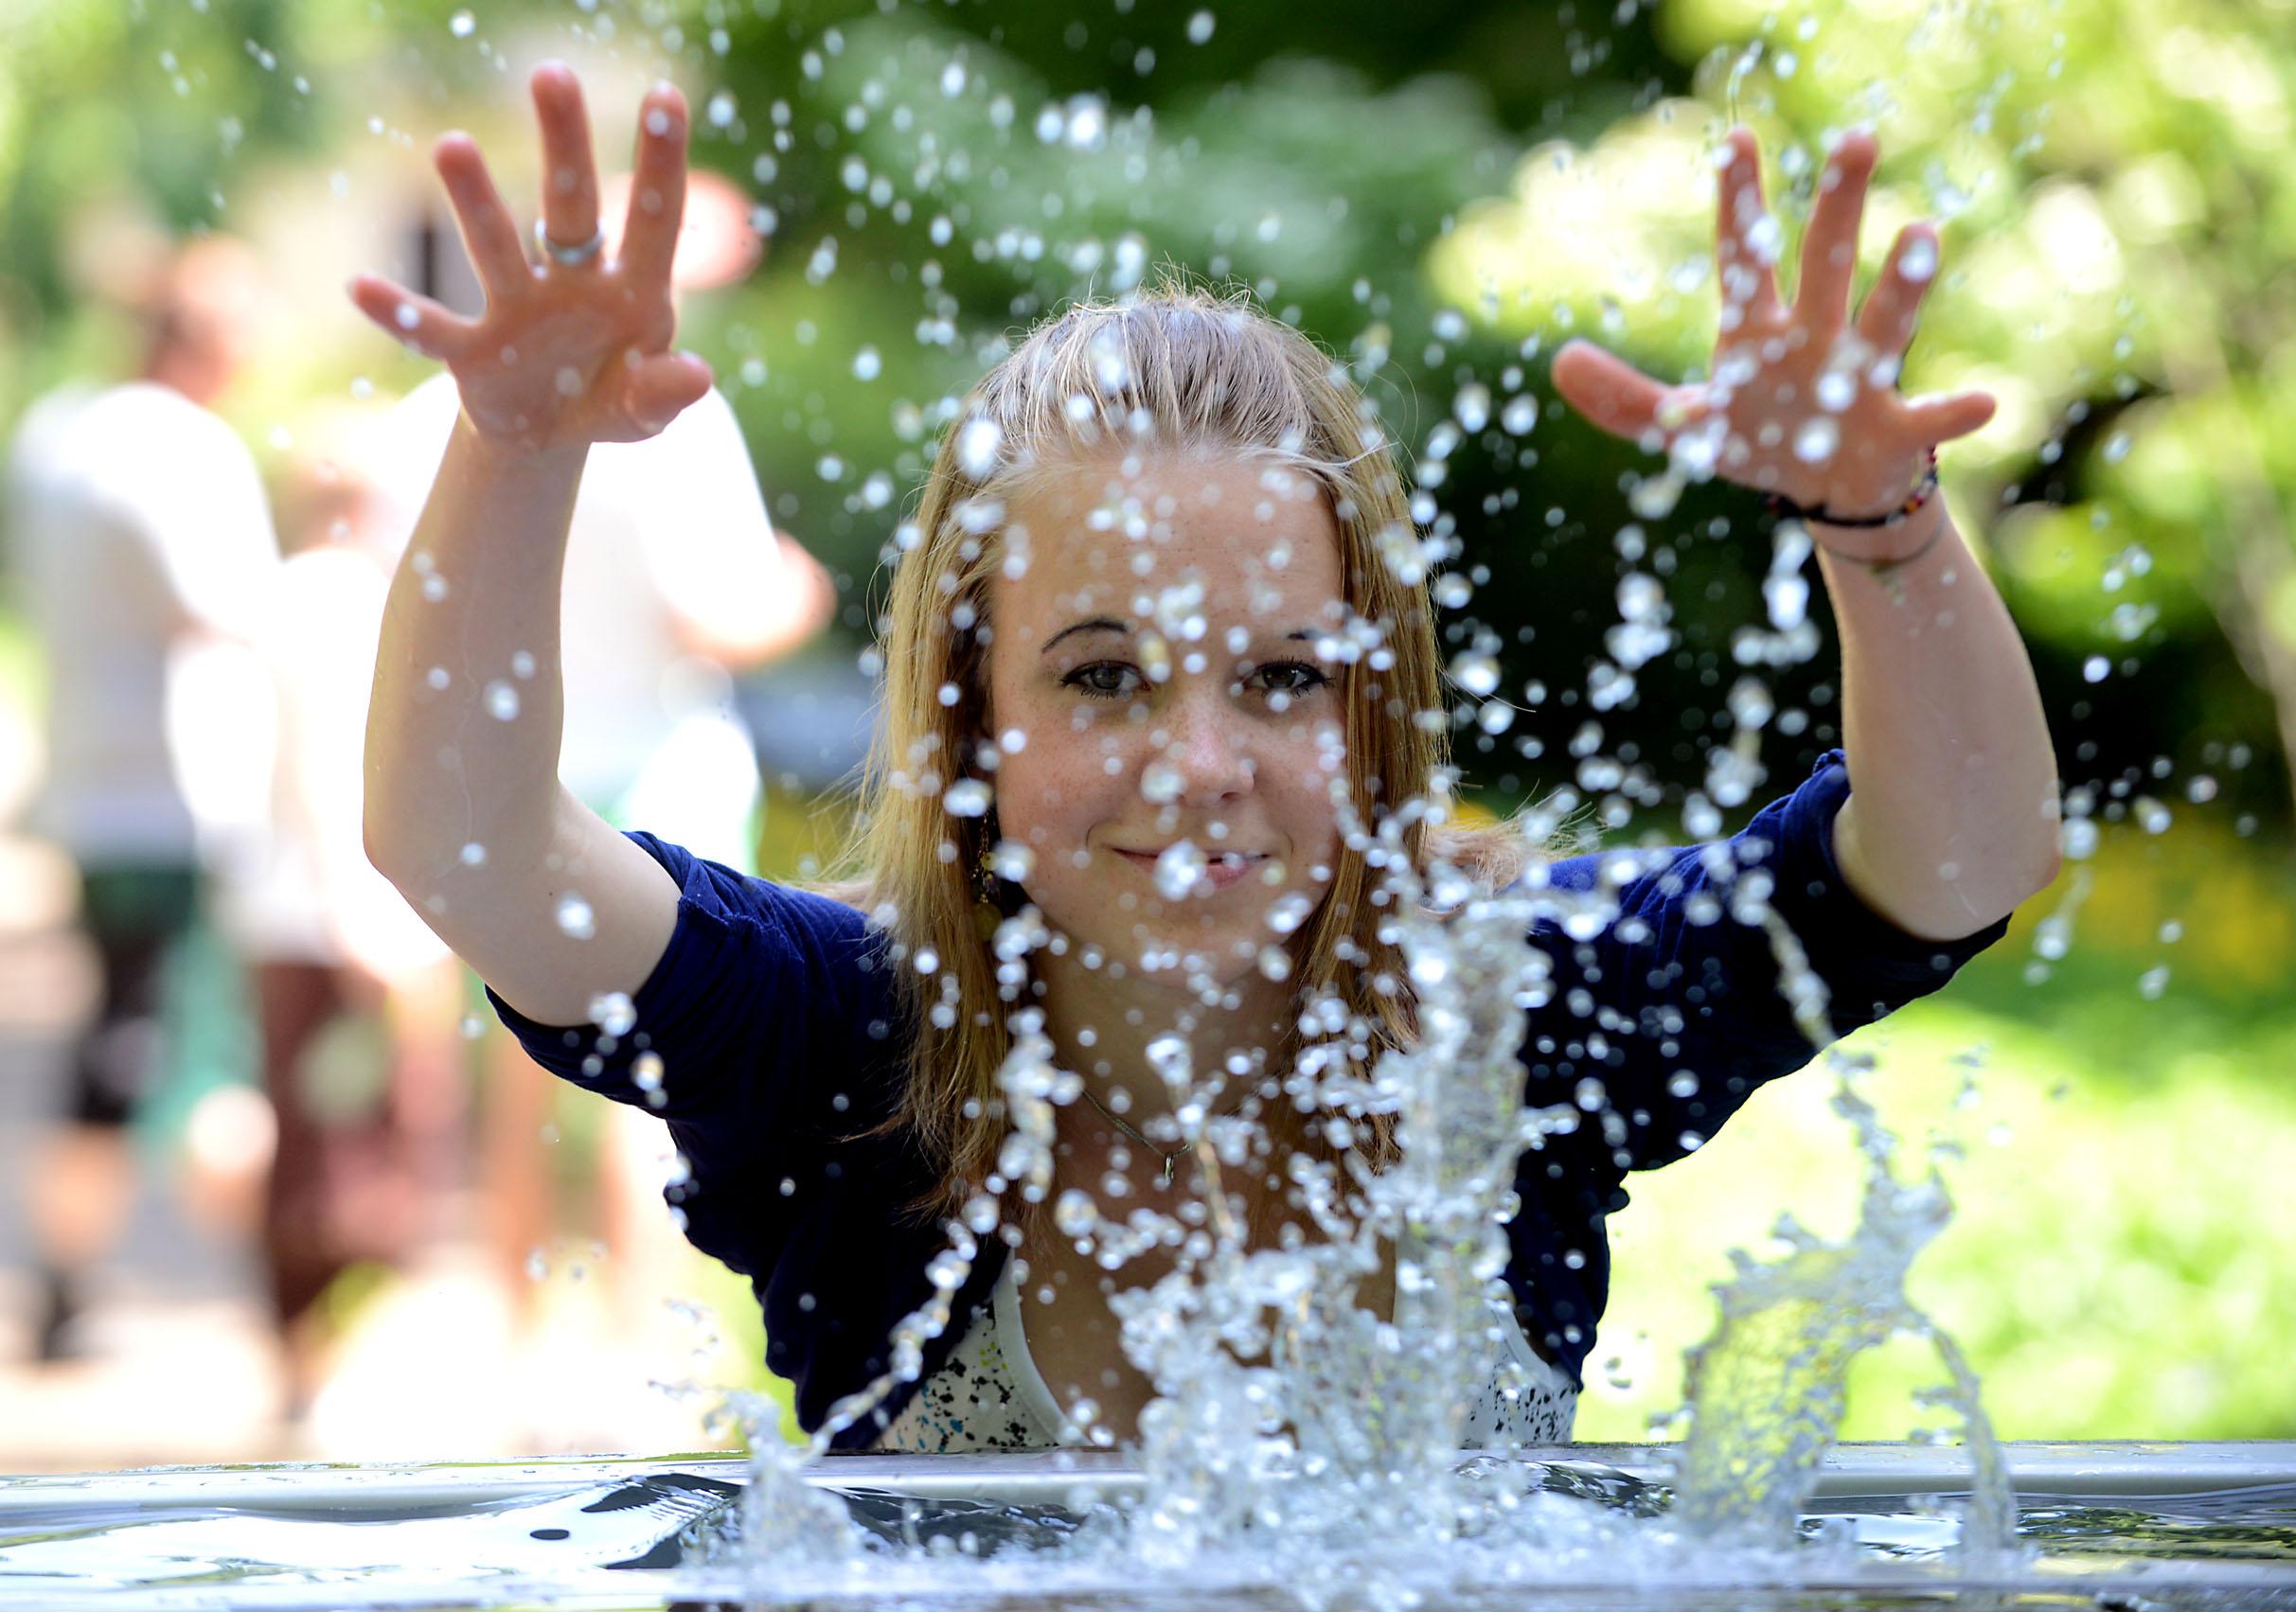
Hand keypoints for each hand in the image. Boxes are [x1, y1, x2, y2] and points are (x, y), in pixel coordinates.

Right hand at [348, 63, 712, 454]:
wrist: (549, 435)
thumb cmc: (610, 401)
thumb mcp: (645, 411)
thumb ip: (665, 393)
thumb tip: (698, 376)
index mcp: (631, 291)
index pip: (653, 220)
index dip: (661, 163)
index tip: (667, 96)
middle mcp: (572, 284)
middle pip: (570, 208)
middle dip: (564, 147)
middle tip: (551, 75)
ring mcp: (516, 311)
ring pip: (497, 249)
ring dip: (477, 202)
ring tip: (452, 145)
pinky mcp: (471, 352)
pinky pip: (431, 331)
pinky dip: (399, 315)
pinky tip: (360, 288)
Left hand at [1551, 127, 1992, 549]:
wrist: (1831, 492)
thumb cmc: (1760, 443)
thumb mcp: (1686, 430)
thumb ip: (1623, 401)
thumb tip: (1559, 364)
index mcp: (1758, 335)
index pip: (1744, 258)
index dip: (1738, 204)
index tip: (1737, 138)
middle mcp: (1815, 341)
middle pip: (1825, 266)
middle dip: (1838, 209)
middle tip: (1856, 138)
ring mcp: (1860, 381)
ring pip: (1882, 326)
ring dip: (1902, 286)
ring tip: (1922, 237)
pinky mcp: (1897, 432)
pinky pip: (1930, 420)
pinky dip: (1954, 413)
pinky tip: (1982, 400)